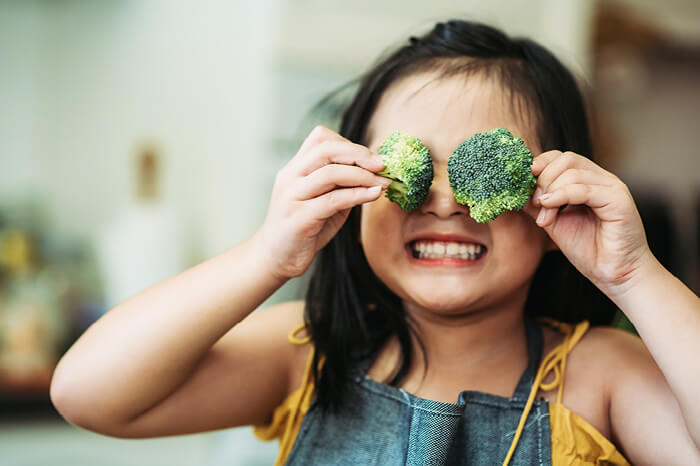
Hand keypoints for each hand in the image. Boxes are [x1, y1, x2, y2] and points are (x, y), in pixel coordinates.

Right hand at [255, 126, 389, 280]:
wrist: (276, 258)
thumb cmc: (303, 228)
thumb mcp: (323, 200)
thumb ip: (342, 185)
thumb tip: (375, 172)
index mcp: (295, 168)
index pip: (320, 138)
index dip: (349, 143)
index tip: (371, 157)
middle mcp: (290, 177)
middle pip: (326, 149)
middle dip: (359, 154)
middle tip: (383, 165)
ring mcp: (292, 196)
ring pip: (330, 173)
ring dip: (363, 176)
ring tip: (383, 183)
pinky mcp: (299, 218)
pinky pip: (333, 200)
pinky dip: (358, 194)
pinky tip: (374, 195)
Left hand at [523, 150, 653, 297]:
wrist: (615, 274)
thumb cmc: (588, 249)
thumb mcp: (554, 222)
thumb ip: (537, 204)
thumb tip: (515, 191)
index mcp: (588, 181)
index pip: (561, 157)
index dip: (539, 164)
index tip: (523, 182)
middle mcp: (602, 179)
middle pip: (566, 159)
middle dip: (543, 178)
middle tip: (535, 203)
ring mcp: (612, 187)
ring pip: (573, 173)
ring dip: (550, 192)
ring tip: (545, 217)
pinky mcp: (619, 200)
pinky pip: (584, 189)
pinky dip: (562, 195)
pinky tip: (549, 208)